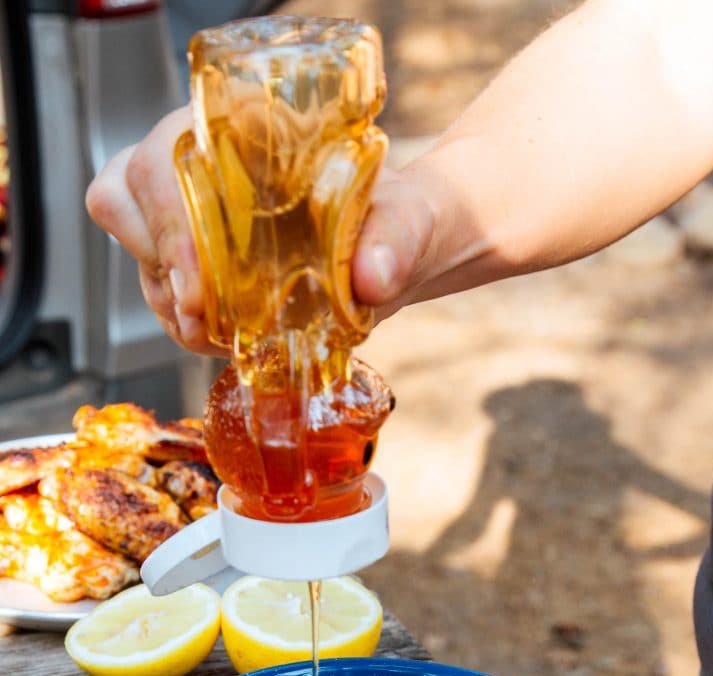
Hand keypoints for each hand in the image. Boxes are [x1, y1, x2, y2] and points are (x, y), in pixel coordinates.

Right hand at [86, 107, 437, 351]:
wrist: (408, 250)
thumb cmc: (407, 220)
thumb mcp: (411, 223)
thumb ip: (397, 240)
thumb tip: (373, 277)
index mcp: (247, 128)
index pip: (165, 152)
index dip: (165, 217)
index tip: (197, 284)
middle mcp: (208, 163)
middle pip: (126, 197)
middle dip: (158, 265)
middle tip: (203, 318)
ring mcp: (197, 211)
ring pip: (139, 248)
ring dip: (170, 301)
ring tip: (222, 333)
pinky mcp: (199, 257)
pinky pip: (162, 288)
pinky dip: (184, 320)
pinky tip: (226, 336)